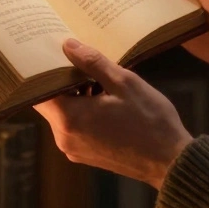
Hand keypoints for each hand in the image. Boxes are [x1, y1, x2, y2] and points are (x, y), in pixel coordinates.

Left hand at [34, 39, 193, 189]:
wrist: (170, 161)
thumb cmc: (150, 120)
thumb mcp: (124, 83)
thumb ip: (93, 63)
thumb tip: (68, 45)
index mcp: (69, 118)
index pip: (38, 91)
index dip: (43, 71)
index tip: (53, 54)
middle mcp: (64, 137)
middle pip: (50, 102)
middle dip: (64, 81)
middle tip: (81, 60)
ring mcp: (74, 149)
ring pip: (63, 114)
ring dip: (76, 96)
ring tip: (100, 80)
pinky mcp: (85, 155)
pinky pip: (74, 127)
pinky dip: (83, 111)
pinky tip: (105, 99)